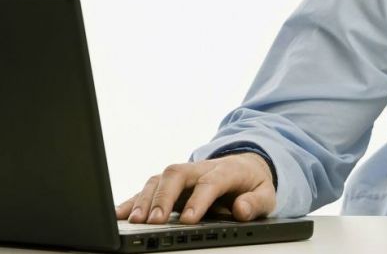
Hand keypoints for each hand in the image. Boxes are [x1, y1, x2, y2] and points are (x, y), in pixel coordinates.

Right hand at [114, 152, 274, 224]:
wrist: (246, 165)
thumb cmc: (253, 183)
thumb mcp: (266, 194)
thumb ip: (256, 202)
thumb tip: (241, 209)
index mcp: (226, 170)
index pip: (210, 182)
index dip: (199, 200)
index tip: (188, 220)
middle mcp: (200, 169)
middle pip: (177, 174)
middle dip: (164, 197)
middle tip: (155, 221)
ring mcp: (184, 175)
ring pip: (159, 179)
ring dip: (145, 199)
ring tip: (135, 221)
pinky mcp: (171, 184)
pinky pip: (148, 188)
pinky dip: (133, 200)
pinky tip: (120, 214)